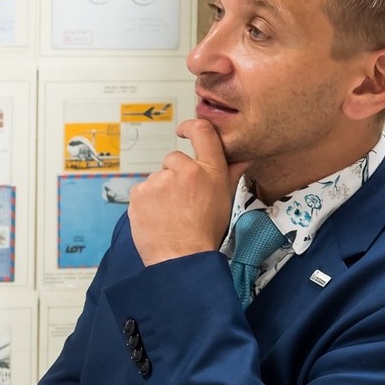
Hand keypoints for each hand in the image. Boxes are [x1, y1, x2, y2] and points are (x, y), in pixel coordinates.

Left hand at [128, 119, 250, 265]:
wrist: (182, 258)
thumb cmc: (206, 231)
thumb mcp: (225, 199)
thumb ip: (232, 173)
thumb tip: (245, 156)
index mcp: (209, 170)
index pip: (202, 132)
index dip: (191, 127)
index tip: (184, 130)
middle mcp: (184, 170)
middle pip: (174, 159)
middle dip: (175, 175)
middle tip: (182, 200)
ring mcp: (160, 181)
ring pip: (157, 178)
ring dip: (161, 190)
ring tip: (170, 213)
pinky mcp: (140, 193)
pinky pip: (142, 190)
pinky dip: (147, 202)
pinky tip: (157, 217)